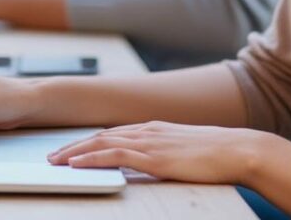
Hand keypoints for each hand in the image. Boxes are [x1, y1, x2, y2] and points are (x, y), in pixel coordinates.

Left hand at [47, 121, 268, 184]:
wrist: (238, 150)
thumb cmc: (216, 154)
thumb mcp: (182, 151)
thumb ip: (162, 153)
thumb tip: (147, 164)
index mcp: (154, 128)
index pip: (112, 132)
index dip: (88, 140)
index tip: (69, 149)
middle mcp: (147, 130)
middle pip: (100, 135)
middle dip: (73, 145)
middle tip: (51, 156)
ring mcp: (150, 141)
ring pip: (101, 143)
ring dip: (75, 151)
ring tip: (55, 161)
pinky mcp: (154, 156)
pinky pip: (114, 156)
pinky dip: (92, 158)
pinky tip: (77, 164)